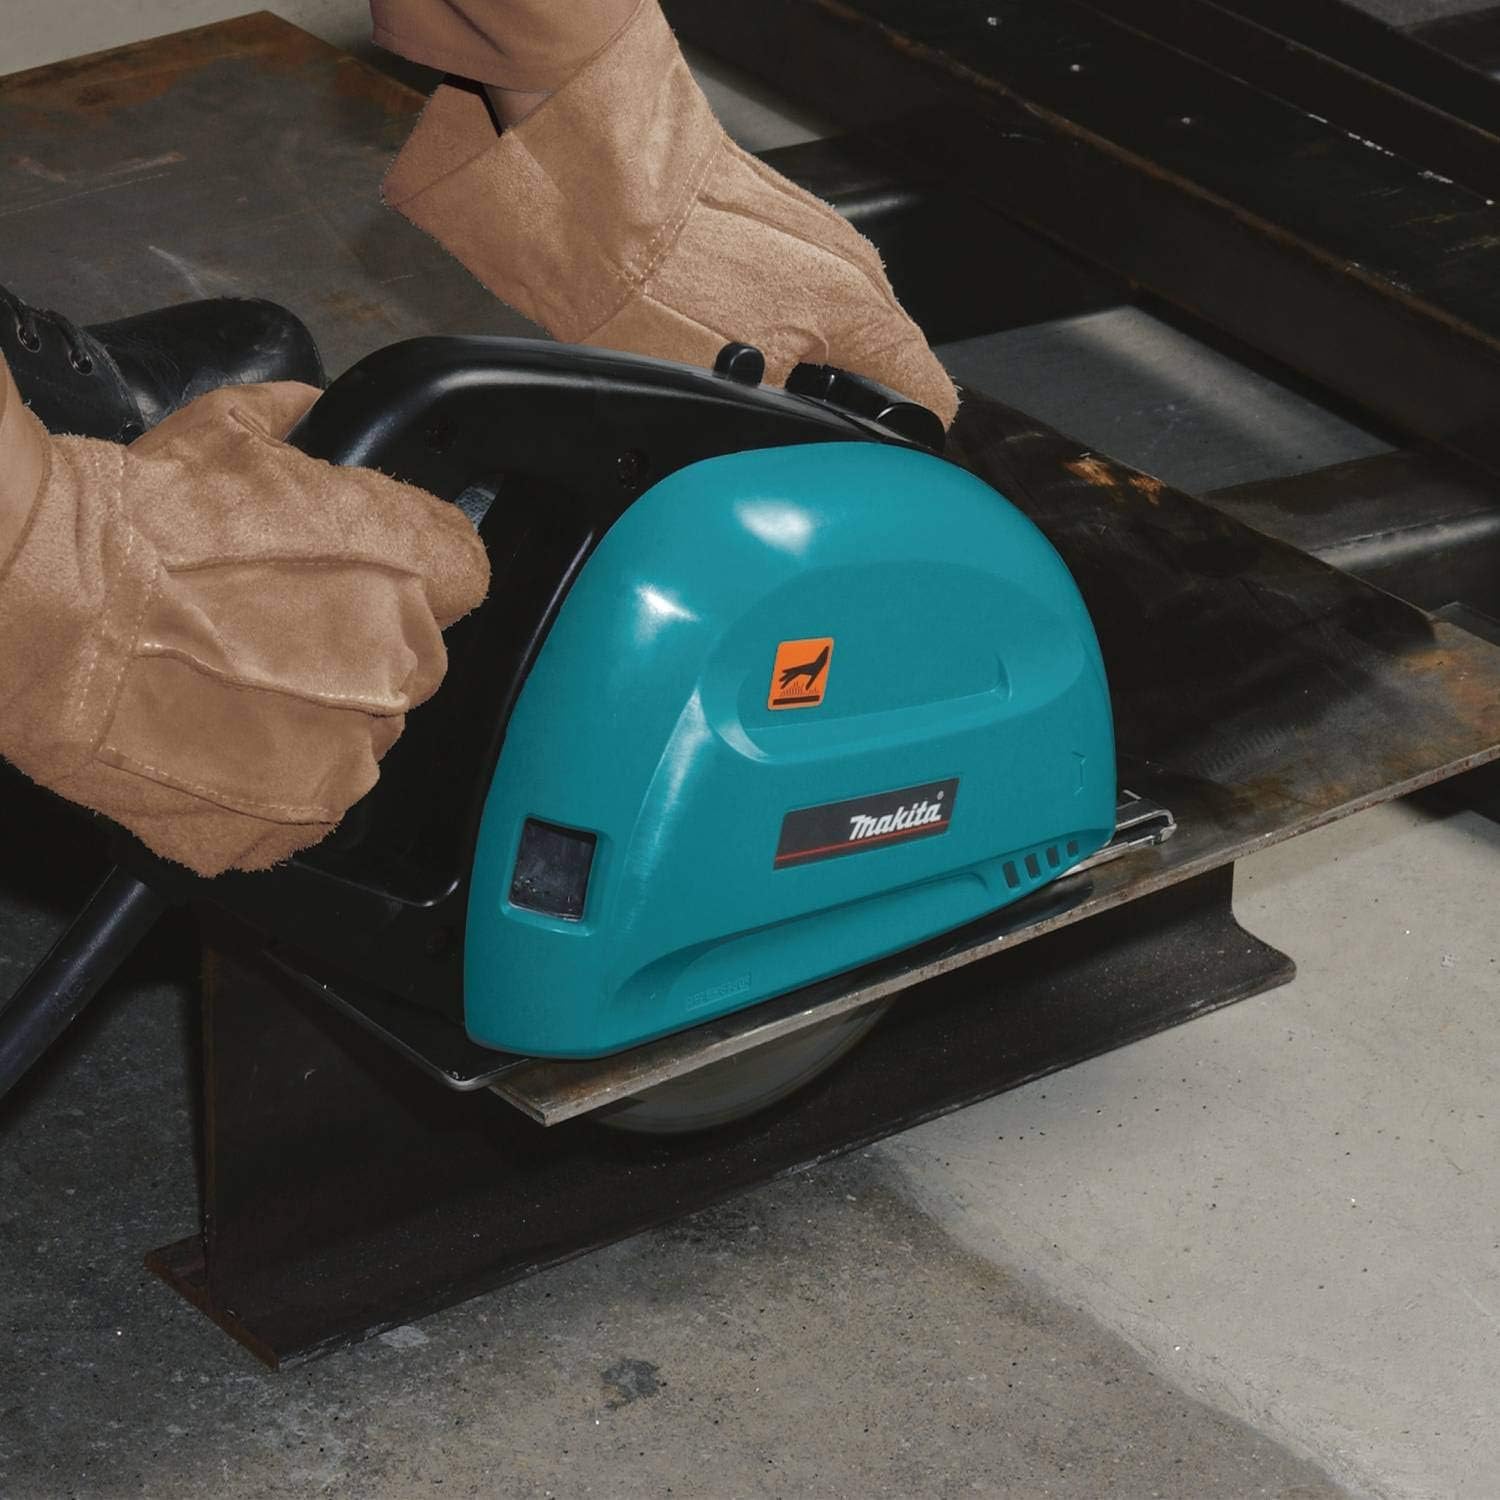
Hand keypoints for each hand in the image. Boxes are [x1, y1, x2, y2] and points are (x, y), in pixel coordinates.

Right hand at [0, 374, 488, 875]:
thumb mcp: (223, 437)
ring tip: (229, 690)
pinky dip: (263, 790)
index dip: (412, 569)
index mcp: (410, 574)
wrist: (39, 608)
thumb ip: (290, 430)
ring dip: (313, 724)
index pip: (461, 575)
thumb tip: (307, 411)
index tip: (368, 574)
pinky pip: (298, 813)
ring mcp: (343, 757)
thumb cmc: (133, 526)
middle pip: (409, 668)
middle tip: (271, 634)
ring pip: (358, 744)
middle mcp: (396, 672)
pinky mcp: (284, 821)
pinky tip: (210, 745)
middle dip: (356, 651)